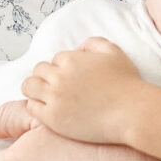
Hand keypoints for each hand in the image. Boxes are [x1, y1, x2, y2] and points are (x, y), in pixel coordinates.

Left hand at [20, 37, 143, 143]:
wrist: (131, 112)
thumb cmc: (127, 83)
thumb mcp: (113, 52)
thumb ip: (93, 43)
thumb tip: (78, 49)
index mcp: (71, 59)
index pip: (55, 59)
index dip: (63, 67)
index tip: (71, 78)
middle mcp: (59, 77)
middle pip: (38, 70)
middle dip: (47, 77)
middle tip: (58, 87)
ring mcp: (54, 98)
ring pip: (29, 86)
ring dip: (36, 89)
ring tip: (47, 97)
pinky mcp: (53, 118)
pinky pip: (32, 107)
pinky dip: (37, 106)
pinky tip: (50, 110)